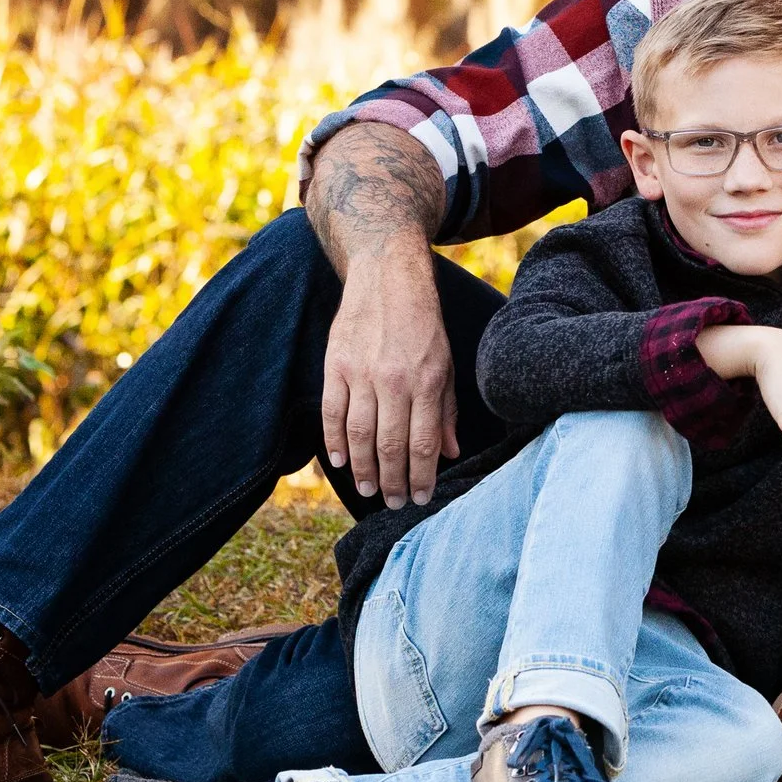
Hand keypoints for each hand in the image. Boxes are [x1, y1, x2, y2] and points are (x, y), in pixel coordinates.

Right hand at [321, 248, 458, 507]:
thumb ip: (446, 409)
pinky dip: (334, 440)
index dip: (421, 476)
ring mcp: (361, 373)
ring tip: (369, 490)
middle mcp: (393, 380)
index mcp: (425, 380)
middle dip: (393, 481)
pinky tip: (339, 461)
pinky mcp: (335, 365)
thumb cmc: (422, 324)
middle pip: (389, 445)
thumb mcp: (446, 363)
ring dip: (362, 469)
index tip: (420, 498)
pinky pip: (332, 412)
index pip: (423, 442)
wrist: (387, 278)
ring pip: (358, 435)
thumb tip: (450, 452)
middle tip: (394, 504)